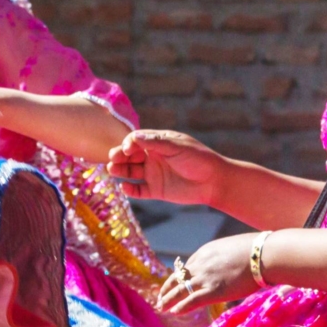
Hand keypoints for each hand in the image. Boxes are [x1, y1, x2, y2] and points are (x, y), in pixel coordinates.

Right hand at [108, 129, 227, 204]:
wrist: (214, 181)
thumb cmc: (198, 159)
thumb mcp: (177, 147)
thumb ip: (156, 143)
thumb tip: (134, 137)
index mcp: (159, 143)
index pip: (136, 140)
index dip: (128, 143)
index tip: (127, 149)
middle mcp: (153, 157)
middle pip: (129, 156)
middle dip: (119, 156)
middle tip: (112, 159)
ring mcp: (153, 174)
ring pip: (130, 172)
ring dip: (120, 170)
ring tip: (112, 170)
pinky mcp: (155, 190)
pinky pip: (138, 190)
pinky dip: (129, 189)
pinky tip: (125, 187)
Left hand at [156, 233, 259, 313]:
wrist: (267, 254)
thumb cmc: (258, 250)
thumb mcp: (233, 248)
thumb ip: (222, 257)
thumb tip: (225, 265)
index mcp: (205, 252)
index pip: (186, 267)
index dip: (178, 278)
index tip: (173, 285)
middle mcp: (201, 264)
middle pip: (178, 279)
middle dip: (167, 290)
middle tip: (159, 298)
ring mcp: (206, 278)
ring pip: (180, 291)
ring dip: (168, 300)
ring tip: (161, 308)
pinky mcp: (214, 291)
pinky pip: (192, 301)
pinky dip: (181, 307)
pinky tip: (174, 312)